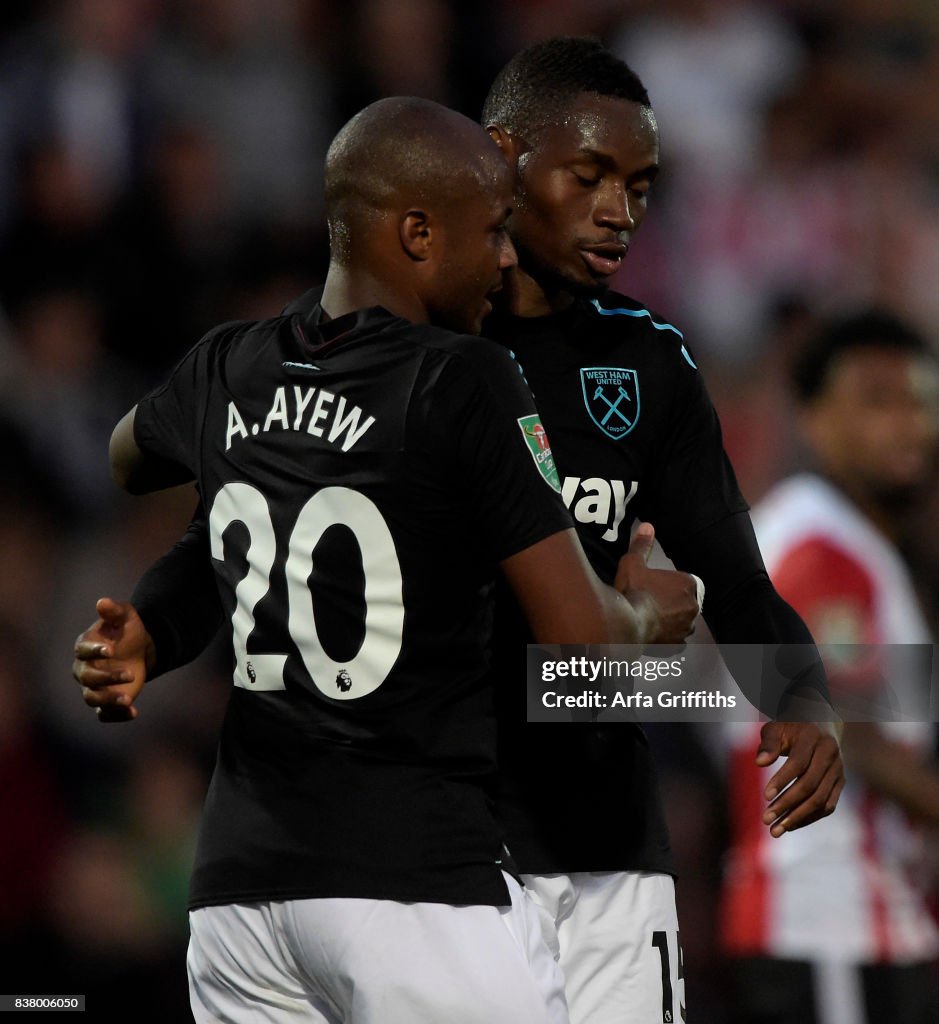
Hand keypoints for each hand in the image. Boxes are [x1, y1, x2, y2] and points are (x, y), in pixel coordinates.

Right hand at [72, 598, 154, 722]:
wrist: (140, 649)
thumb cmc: (128, 630)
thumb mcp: (125, 616)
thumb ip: (114, 611)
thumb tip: (102, 602)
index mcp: (86, 646)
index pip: (83, 650)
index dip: (95, 651)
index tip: (112, 650)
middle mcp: (85, 668)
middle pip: (87, 677)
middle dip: (107, 677)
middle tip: (131, 674)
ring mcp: (94, 686)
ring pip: (92, 698)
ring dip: (109, 700)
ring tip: (128, 700)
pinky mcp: (106, 700)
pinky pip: (105, 713)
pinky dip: (116, 715)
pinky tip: (133, 713)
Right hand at [614, 523, 700, 643]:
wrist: (626, 624)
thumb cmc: (632, 592)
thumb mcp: (633, 563)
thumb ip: (643, 545)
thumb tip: (648, 527)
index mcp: (687, 585)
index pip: (685, 582)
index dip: (670, 583)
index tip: (656, 586)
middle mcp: (693, 607)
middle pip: (685, 601)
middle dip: (672, 601)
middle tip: (651, 601)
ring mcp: (685, 628)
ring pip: (683, 621)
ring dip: (672, 620)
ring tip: (651, 617)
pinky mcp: (677, 645)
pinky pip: (677, 641)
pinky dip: (669, 638)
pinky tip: (654, 634)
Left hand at [757, 720, 844, 836]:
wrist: (819, 725)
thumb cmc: (791, 727)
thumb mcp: (777, 727)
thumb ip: (769, 743)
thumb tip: (759, 762)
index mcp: (814, 737)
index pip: (798, 763)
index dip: (782, 780)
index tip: (765, 797)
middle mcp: (831, 754)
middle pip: (810, 785)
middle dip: (787, 804)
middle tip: (766, 819)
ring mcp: (839, 770)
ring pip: (821, 800)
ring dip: (797, 817)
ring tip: (775, 830)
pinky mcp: (840, 783)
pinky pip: (828, 806)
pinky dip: (810, 818)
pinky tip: (790, 825)